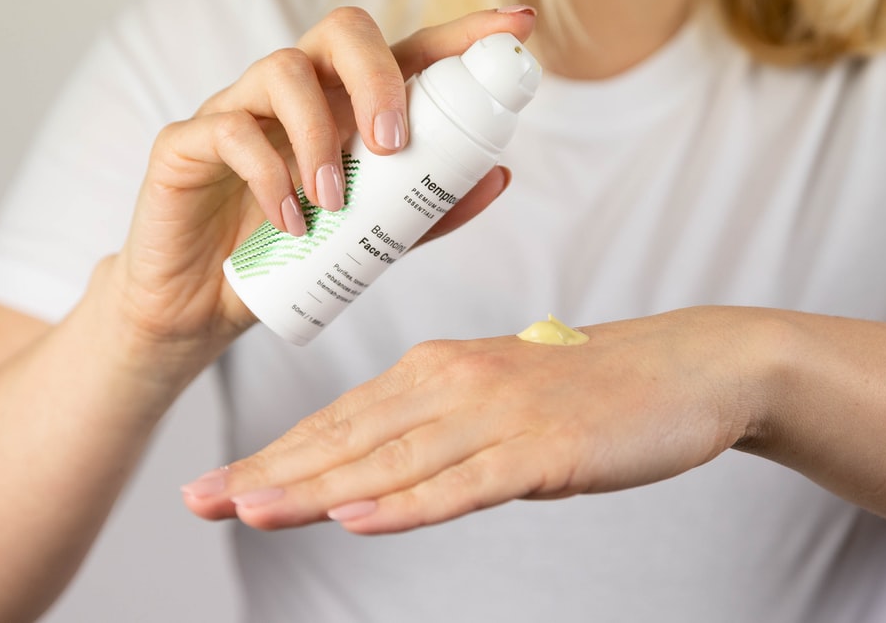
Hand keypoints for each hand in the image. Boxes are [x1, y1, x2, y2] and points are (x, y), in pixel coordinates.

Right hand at [106, 7, 536, 365]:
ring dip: (319, 136)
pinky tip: (290, 220)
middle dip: (378, 78)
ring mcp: (242, 109)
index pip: (407, 52)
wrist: (204, 305)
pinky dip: (267, 173)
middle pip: (342, 33)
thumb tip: (498, 175)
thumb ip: (428, 209)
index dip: (461, 33)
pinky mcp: (189, 140)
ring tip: (333, 202)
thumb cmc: (292, 260)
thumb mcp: (373, 240)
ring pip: (283, 72)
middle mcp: (299, 95)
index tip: (516, 25)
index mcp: (348, 107)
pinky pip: (228, 129)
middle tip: (392, 144)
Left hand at [182, 308, 762, 532]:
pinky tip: (359, 518)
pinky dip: (408, 503)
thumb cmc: (588, 388)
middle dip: (270, 472)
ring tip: (250, 508)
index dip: (276, 453)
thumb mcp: (499, 400)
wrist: (683, 368)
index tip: (219, 482)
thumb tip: (381, 478)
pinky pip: (465, 483)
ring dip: (317, 487)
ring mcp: (499, 415)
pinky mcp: (543, 448)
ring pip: (393, 459)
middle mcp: (457, 384)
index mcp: (440, 369)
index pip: (341, 419)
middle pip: (349, 438)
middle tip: (201, 498)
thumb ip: (440, 432)